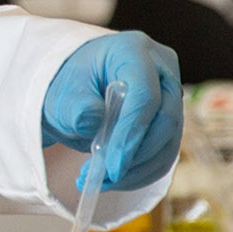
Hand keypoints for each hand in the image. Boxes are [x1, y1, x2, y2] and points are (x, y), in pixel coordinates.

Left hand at [41, 32, 183, 192]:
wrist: (74, 89)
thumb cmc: (68, 85)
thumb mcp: (62, 94)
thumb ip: (76, 107)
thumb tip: (91, 121)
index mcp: (133, 50)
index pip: (145, 94)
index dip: (131, 133)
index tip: (112, 165)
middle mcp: (161, 68)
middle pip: (165, 119)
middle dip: (136, 156)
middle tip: (106, 177)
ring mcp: (170, 94)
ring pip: (169, 141)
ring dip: (138, 169)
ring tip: (102, 181)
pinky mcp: (170, 119)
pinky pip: (165, 152)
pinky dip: (142, 172)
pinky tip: (116, 180)